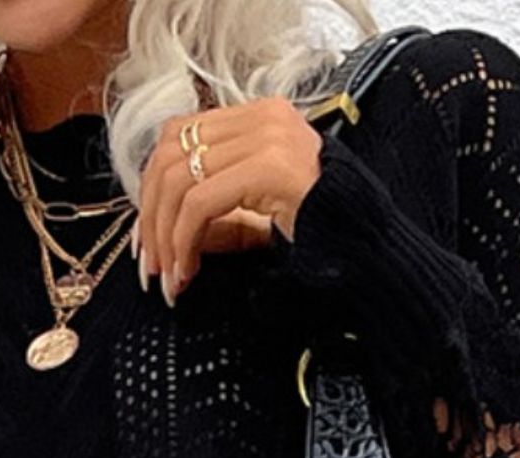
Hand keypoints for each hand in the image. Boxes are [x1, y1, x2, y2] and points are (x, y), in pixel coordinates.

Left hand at [135, 96, 323, 297]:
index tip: (148, 238)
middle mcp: (262, 117)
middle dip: (150, 217)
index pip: (179, 137)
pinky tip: (188, 270)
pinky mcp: (269, 166)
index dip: (151, 190)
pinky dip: (184, 241)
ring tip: (169, 277)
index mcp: (258, 118)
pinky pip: (201, 202)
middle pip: (170, 156)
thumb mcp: (256, 210)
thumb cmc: (320, 231)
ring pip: (179, 180)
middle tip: (152, 266)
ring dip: (165, 236)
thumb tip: (160, 231)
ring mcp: (267, 137)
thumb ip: (213, 206)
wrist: (371, 244)